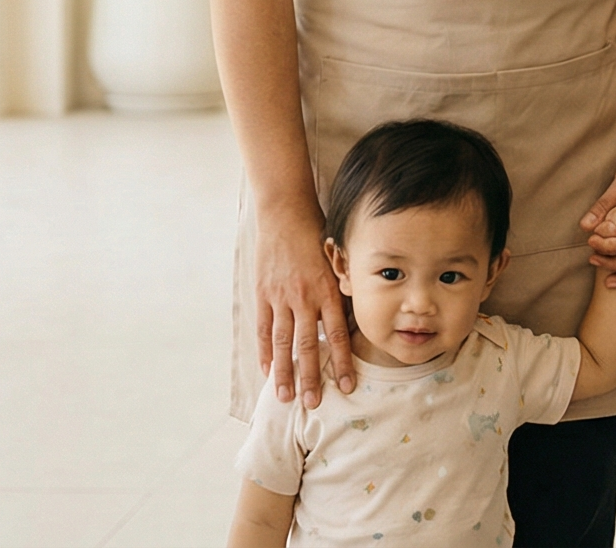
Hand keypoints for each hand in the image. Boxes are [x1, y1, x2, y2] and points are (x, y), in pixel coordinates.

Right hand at [254, 202, 350, 405]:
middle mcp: (304, 297)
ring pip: (283, 342)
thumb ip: (342, 289)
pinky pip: (264, 327)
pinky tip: (267, 370)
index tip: (347, 386)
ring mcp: (280, 297)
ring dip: (284, 372)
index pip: (337, 335)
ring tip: (286, 397)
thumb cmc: (317, 235)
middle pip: (307, 345)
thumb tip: (352, 317)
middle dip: (311, 377)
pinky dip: (265, 351)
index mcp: (327, 290)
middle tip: (314, 403)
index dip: (341, 362)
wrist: (286, 213)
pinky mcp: (263, 293)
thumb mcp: (337, 261)